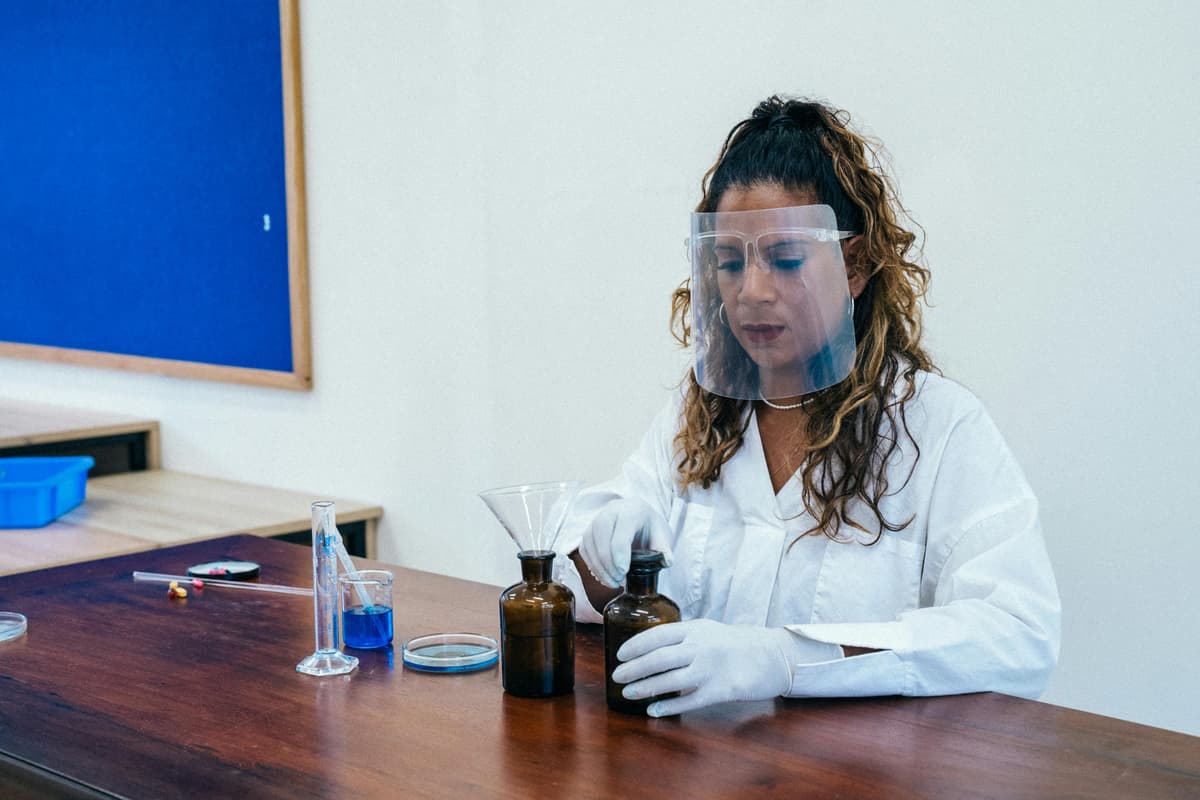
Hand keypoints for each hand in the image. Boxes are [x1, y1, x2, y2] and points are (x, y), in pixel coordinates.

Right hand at [578, 497, 671, 587]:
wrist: (637, 515)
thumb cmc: (649, 527)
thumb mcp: (661, 535)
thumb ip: (664, 549)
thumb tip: (667, 561)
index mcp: (632, 510)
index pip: (621, 529)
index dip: (620, 553)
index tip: (624, 571)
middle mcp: (611, 511)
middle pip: (601, 532)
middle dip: (607, 561)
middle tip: (618, 579)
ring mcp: (596, 520)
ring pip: (589, 542)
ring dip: (598, 566)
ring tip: (612, 582)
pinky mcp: (588, 532)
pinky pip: (584, 549)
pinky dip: (592, 565)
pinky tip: (604, 576)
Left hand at [611, 619, 841, 716]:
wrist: (773, 656)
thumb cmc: (737, 644)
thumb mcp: (709, 631)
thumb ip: (684, 638)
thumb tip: (652, 648)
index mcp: (696, 629)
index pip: (657, 635)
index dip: (636, 646)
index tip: (620, 655)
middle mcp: (700, 647)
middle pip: (658, 659)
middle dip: (634, 669)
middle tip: (617, 676)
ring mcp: (710, 670)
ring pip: (669, 680)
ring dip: (645, 688)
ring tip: (628, 693)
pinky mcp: (720, 691)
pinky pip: (688, 701)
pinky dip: (668, 706)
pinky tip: (654, 711)